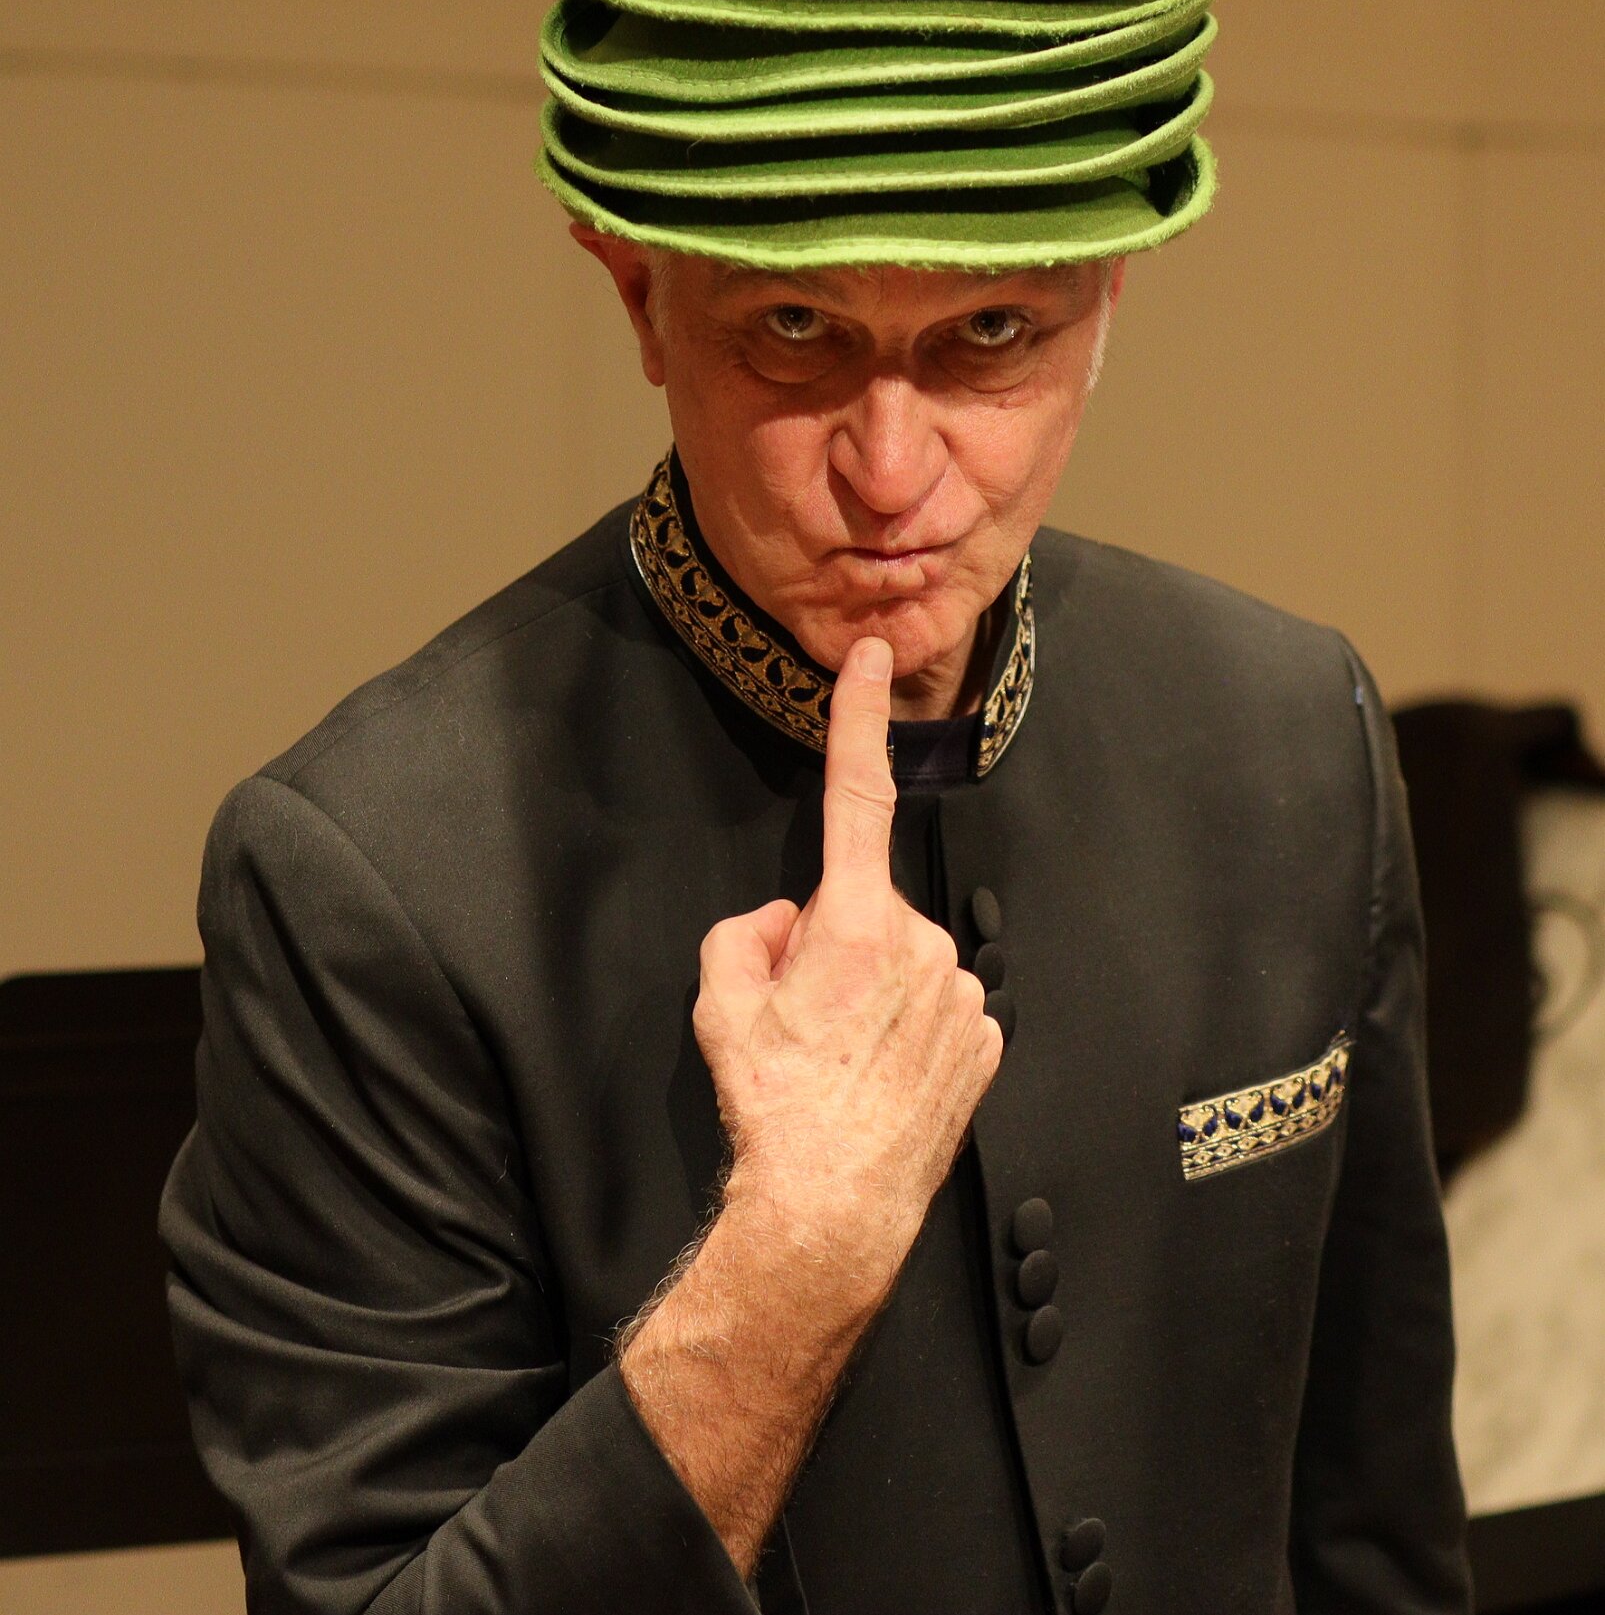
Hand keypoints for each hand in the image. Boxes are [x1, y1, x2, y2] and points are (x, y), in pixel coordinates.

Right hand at [692, 635, 1003, 1314]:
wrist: (830, 1209)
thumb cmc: (775, 1106)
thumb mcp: (720, 1003)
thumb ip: (746, 933)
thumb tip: (783, 925)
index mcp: (856, 922)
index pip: (856, 795)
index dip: (859, 718)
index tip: (871, 657)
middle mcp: (922, 946)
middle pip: (866, 911)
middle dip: (836, 943)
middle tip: (805, 1017)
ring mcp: (961, 996)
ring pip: (906, 965)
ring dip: (876, 993)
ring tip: (843, 1061)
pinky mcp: (985, 1042)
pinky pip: (939, 1011)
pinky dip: (910, 1032)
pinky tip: (880, 1078)